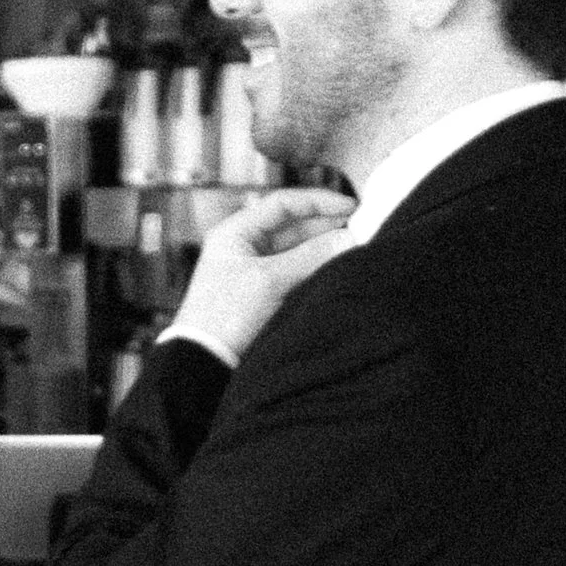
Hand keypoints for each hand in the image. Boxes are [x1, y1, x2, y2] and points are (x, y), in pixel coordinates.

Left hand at [168, 189, 353, 364]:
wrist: (204, 364)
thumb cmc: (223, 316)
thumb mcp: (269, 280)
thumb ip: (310, 257)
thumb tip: (350, 238)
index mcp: (235, 233)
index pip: (283, 204)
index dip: (318, 202)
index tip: (351, 208)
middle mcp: (245, 248)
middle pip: (294, 228)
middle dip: (327, 228)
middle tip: (361, 230)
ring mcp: (255, 273)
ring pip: (298, 252)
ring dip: (324, 251)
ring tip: (354, 250)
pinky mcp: (265, 297)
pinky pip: (297, 275)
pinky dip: (317, 271)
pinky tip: (338, 272)